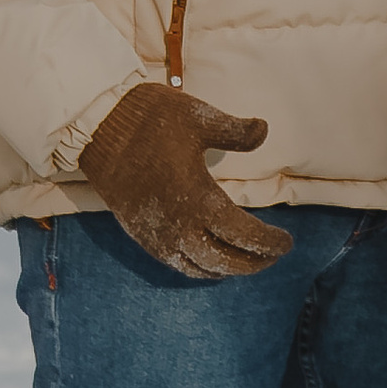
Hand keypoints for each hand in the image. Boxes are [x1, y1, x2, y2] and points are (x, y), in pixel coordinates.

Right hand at [80, 83, 288, 278]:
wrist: (98, 127)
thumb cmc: (151, 119)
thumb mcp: (200, 118)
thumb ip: (236, 131)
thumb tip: (264, 130)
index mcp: (198, 199)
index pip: (244, 236)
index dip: (269, 243)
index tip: (288, 242)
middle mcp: (178, 226)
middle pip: (225, 261)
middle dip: (254, 262)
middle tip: (273, 255)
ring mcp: (156, 235)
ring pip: (200, 269)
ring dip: (228, 270)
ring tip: (248, 261)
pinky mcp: (140, 235)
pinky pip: (176, 264)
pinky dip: (200, 269)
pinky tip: (211, 261)